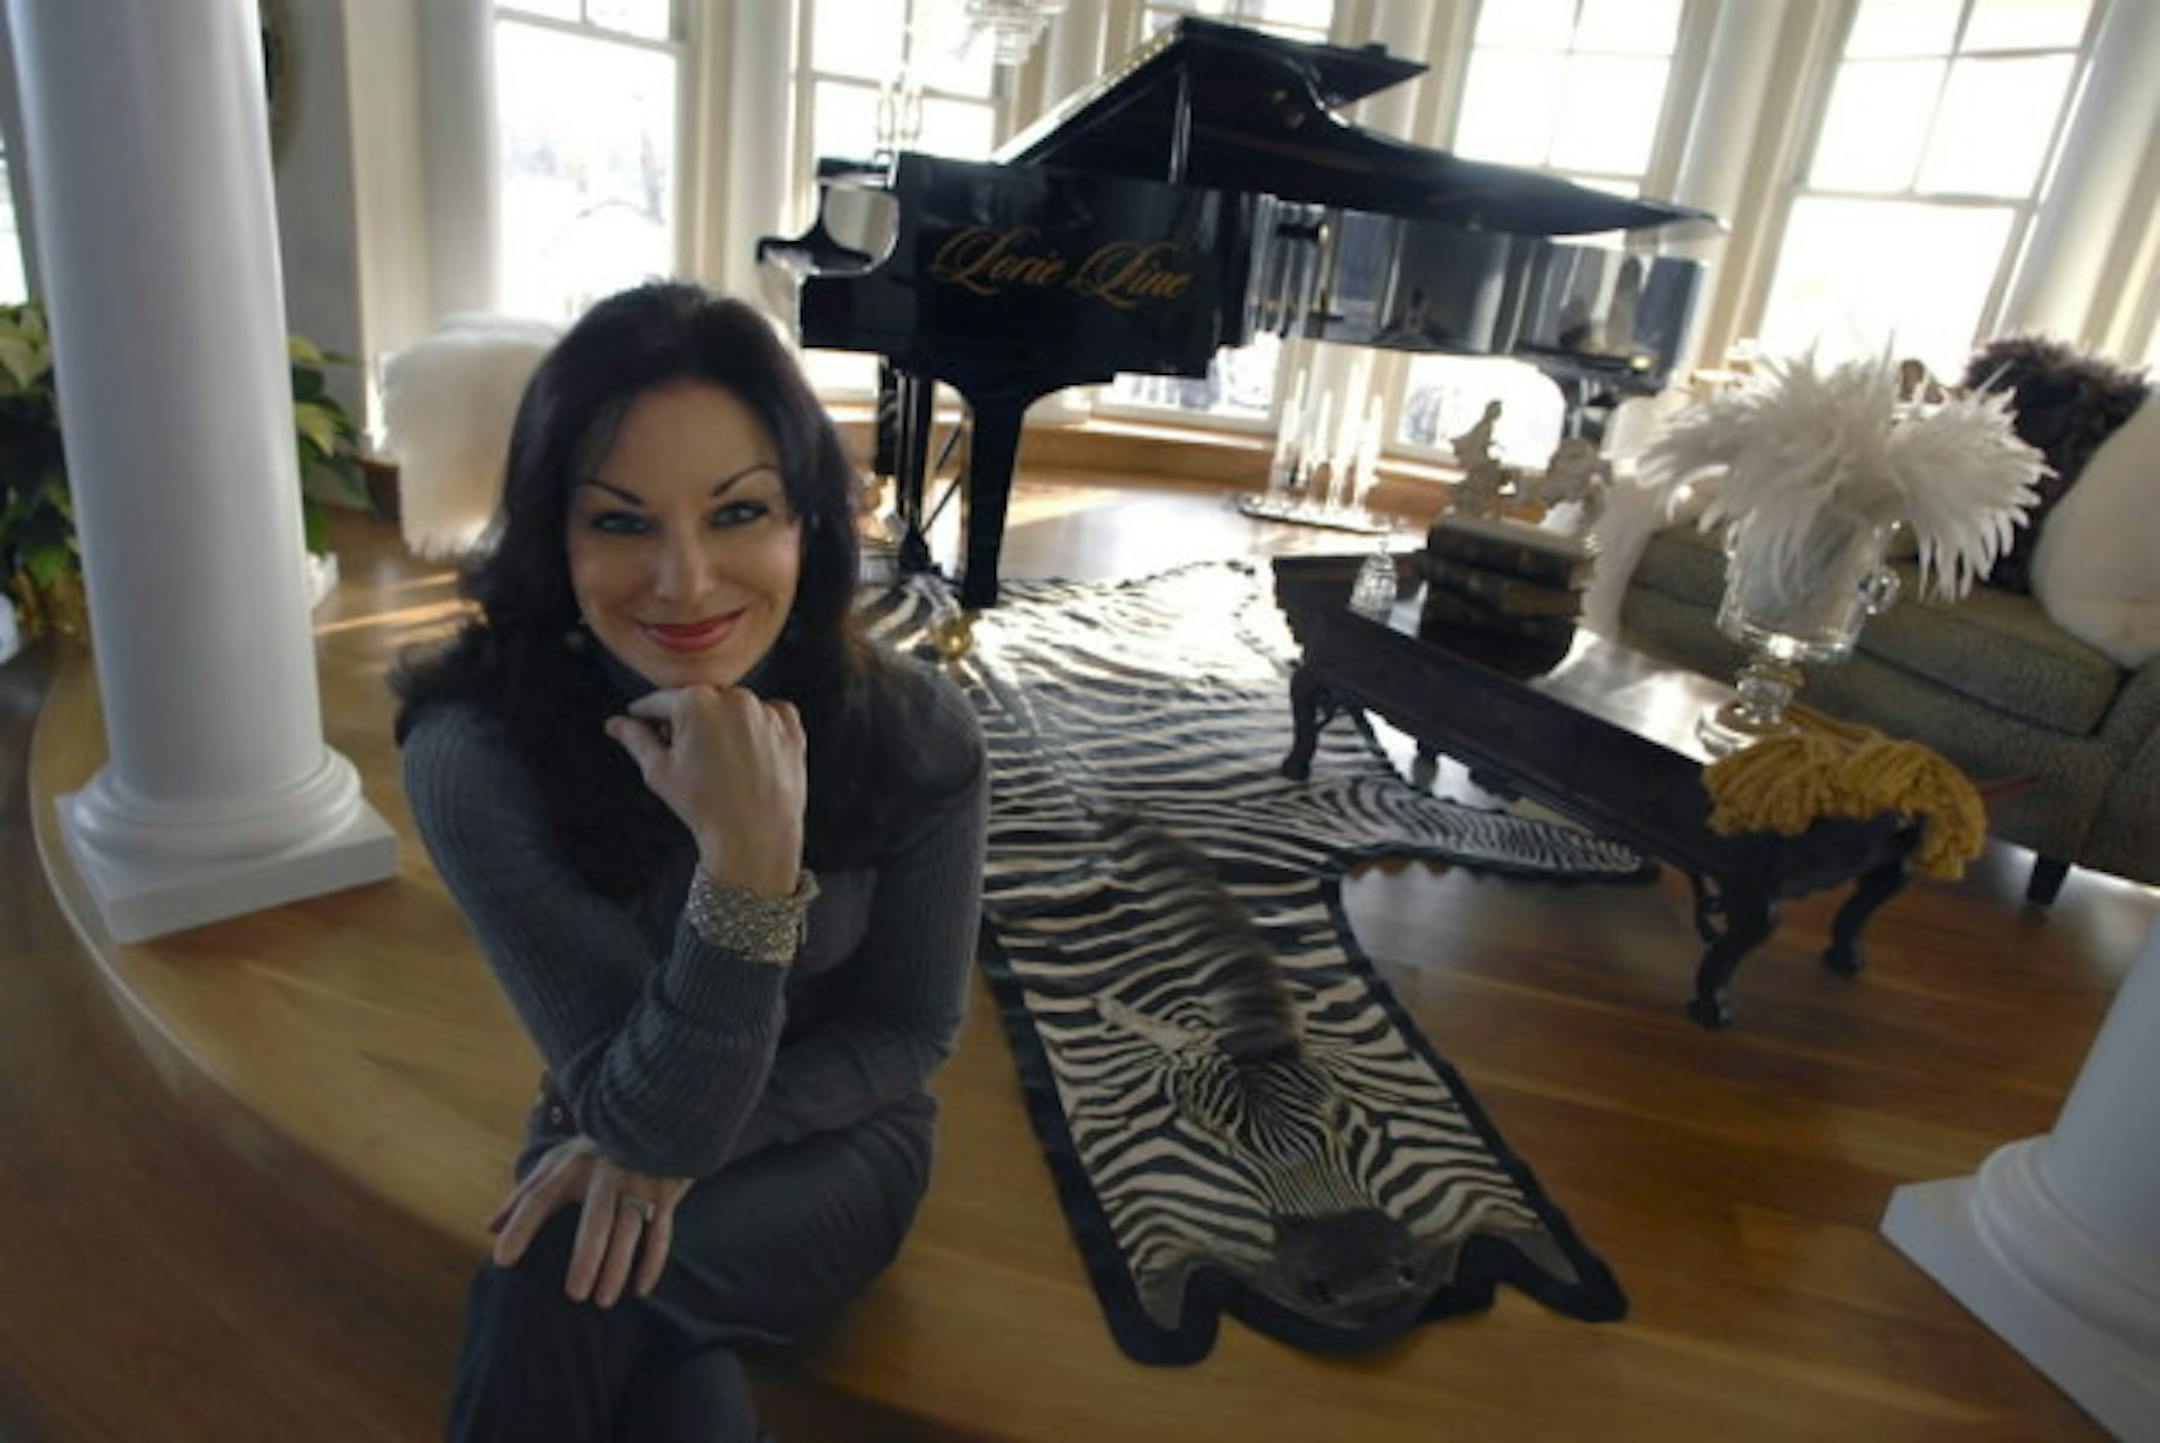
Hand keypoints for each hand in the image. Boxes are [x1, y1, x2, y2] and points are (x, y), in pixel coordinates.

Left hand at [486, 1135, 694, 1306]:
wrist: (652, 1117)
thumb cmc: (592, 1152)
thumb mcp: (556, 1163)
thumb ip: (524, 1195)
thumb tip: (488, 1227)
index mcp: (571, 1167)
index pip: (540, 1198)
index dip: (521, 1227)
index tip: (502, 1259)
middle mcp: (605, 1173)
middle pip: (597, 1218)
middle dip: (588, 1255)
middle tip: (575, 1294)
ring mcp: (638, 1182)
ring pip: (631, 1228)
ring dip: (619, 1265)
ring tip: (603, 1300)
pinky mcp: (664, 1191)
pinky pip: (661, 1231)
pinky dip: (653, 1261)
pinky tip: (640, 1289)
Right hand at [604, 686, 806, 895]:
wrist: (756, 836)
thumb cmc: (704, 806)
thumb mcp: (659, 772)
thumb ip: (636, 739)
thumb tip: (616, 724)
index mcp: (696, 703)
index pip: (661, 701)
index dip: (645, 712)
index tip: (639, 717)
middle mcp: (734, 698)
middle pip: (700, 702)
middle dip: (687, 722)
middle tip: (683, 755)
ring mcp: (766, 712)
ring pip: (734, 709)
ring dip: (723, 725)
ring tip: (719, 764)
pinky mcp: (791, 728)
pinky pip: (769, 717)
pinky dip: (757, 729)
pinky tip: (748, 757)